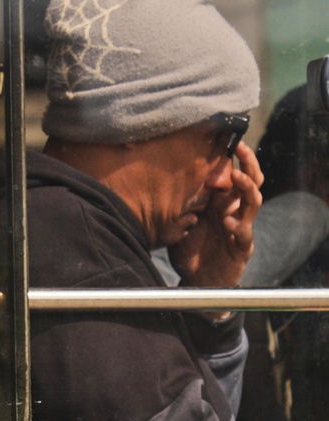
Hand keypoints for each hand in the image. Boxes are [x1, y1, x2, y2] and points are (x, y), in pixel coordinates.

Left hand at [170, 141, 263, 288]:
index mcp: (221, 203)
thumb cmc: (190, 248)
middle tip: (240, 148)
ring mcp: (241, 229)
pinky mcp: (242, 249)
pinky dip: (237, 227)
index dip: (233, 158)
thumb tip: (167, 176)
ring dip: (246, 188)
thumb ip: (182, 201)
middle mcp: (234, 211)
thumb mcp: (181, 220)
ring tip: (236, 178)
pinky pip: (245, 235)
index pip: (233, 174)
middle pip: (250, 182)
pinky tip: (227, 222)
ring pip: (254, 203)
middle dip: (247, 163)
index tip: (226, 139)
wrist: (196, 281)